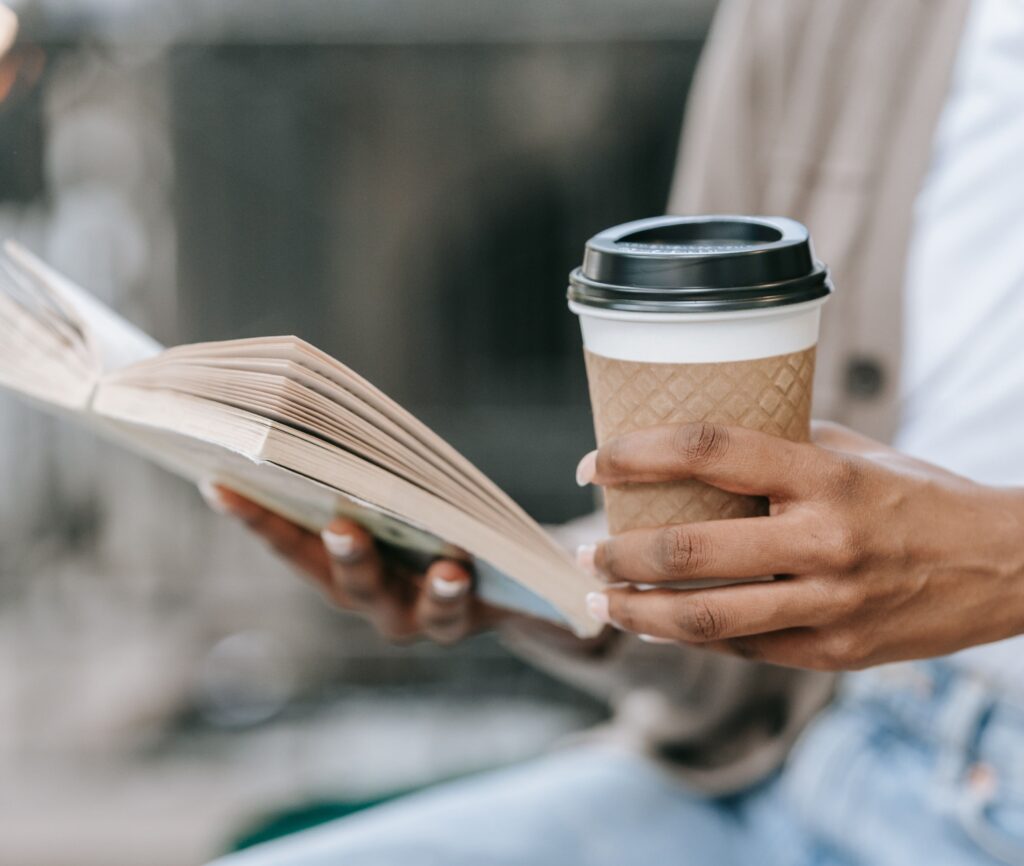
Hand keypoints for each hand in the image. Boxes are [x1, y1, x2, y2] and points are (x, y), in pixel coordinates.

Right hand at [200, 483, 509, 643]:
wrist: (498, 588)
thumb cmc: (432, 526)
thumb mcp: (401, 500)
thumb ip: (368, 475)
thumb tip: (333, 416)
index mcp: (337, 565)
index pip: (291, 543)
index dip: (255, 517)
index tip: (218, 484)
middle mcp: (368, 598)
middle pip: (349, 581)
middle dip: (344, 553)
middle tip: (340, 526)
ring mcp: (410, 617)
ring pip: (407, 609)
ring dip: (425, 590)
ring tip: (436, 565)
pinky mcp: (457, 622)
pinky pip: (453, 613)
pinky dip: (454, 591)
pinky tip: (458, 570)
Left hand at [576, 421, 1023, 670]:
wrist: (1005, 566)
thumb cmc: (917, 495)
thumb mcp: (854, 452)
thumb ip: (780, 449)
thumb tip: (698, 449)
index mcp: (824, 475)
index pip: (709, 452)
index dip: (637, 455)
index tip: (592, 464)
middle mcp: (823, 541)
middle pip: (691, 551)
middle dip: (620, 553)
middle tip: (584, 547)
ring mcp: (829, 606)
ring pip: (706, 620)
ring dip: (638, 612)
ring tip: (601, 599)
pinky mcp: (835, 653)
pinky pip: (743, 649)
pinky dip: (693, 637)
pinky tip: (661, 624)